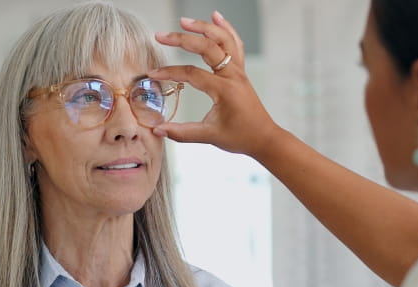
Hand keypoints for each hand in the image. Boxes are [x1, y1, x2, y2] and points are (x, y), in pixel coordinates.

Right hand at [150, 12, 283, 157]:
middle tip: (162, 36)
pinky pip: (234, 44)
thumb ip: (182, 133)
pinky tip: (216, 18)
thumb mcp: (210, 136)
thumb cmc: (241, 137)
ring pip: (223, 40)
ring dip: (204, 27)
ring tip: (185, 21)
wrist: (264, 138)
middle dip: (182, 39)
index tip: (154, 73)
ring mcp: (238, 71)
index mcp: (224, 90)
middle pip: (207, 48)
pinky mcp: (240, 71)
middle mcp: (233, 76)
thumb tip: (158, 130)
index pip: (192, 74)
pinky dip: (226, 29)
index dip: (170, 72)